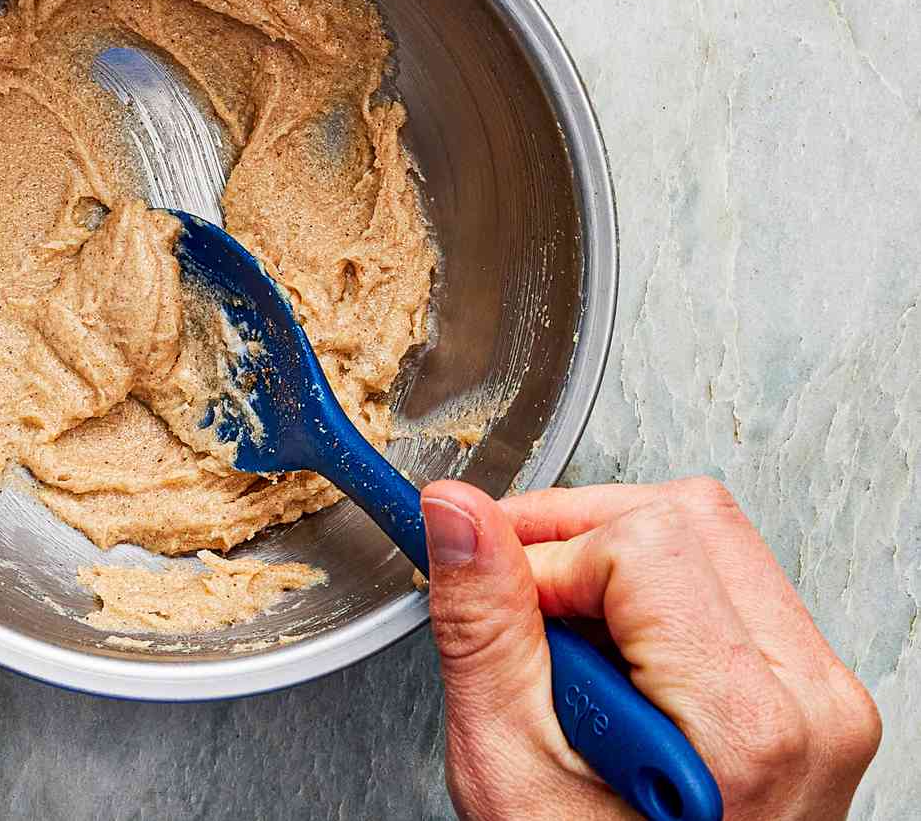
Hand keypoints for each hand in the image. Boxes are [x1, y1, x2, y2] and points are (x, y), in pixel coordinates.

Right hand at [420, 477, 880, 819]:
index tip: (496, 602)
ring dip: (615, 565)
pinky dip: (652, 599)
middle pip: (687, 518)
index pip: (639, 541)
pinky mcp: (809, 694)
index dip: (545, 558)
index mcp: (744, 722)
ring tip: (569, 651)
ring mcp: (820, 696)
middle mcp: (809, 699)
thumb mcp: (509, 764)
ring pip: (710, 537)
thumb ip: (483, 627)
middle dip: (581, 541)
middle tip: (521, 607)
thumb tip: (458, 514)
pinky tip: (612, 664)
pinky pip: (729, 583)